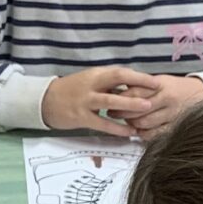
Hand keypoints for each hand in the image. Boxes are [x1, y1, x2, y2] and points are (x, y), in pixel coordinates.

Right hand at [41, 66, 161, 135]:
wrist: (46, 100)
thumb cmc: (73, 90)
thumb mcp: (91, 81)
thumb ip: (110, 85)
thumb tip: (135, 88)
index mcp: (96, 74)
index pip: (121, 72)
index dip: (139, 76)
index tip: (156, 82)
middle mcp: (91, 85)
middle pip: (117, 80)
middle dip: (138, 86)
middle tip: (156, 93)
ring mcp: (85, 101)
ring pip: (110, 101)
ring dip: (130, 105)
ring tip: (147, 109)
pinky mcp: (81, 117)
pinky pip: (102, 123)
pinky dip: (117, 128)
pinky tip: (130, 131)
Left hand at [122, 74, 202, 137]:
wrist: (201, 92)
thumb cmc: (175, 87)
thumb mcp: (159, 80)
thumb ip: (141, 85)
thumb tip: (117, 90)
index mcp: (161, 85)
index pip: (135, 92)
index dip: (120, 98)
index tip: (111, 101)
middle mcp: (167, 99)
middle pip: (138, 109)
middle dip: (123, 113)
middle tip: (114, 113)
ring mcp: (172, 114)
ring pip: (145, 123)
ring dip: (132, 124)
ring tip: (127, 121)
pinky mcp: (175, 126)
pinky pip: (155, 134)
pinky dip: (143, 134)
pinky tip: (139, 130)